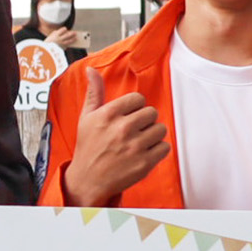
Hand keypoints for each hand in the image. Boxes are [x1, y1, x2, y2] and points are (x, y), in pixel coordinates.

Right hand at [43, 25, 83, 50]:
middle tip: (75, 32)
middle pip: (67, 35)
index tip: (65, 29)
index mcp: (55, 35)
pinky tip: (71, 43)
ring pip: (69, 41)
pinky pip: (66, 46)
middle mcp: (59, 39)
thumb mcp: (50, 36)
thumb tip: (61, 32)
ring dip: (73, 39)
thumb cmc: (47, 42)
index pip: (62, 30)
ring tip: (76, 38)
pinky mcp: (61, 48)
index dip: (64, 29)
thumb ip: (55, 33)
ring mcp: (61, 44)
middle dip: (71, 34)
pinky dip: (69, 44)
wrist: (45, 50)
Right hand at [61, 69, 168, 207]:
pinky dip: (158, 151)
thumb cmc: (88, 148)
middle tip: (134, 131)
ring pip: (160, 129)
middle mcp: (122, 129)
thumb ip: (94, 93)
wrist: (88, 180)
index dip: (135, 108)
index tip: (128, 117)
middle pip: (152, 113)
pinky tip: (144, 153)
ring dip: (153, 136)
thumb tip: (92, 70)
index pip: (138, 99)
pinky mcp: (144, 163)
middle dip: (145, 121)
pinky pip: (165, 147)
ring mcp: (134, 147)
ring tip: (140, 142)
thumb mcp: (86, 118)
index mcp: (108, 115)